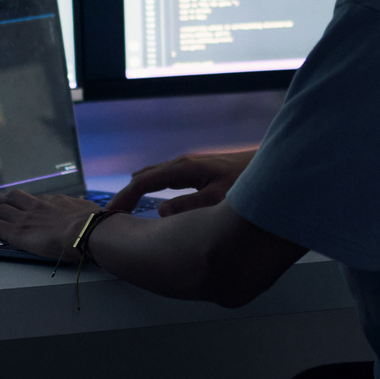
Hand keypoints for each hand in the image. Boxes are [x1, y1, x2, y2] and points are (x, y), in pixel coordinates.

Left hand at [0, 189, 103, 260]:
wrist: (86, 231)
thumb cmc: (93, 224)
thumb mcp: (90, 210)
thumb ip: (82, 207)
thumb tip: (83, 203)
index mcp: (55, 201)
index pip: (35, 199)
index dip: (24, 203)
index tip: (20, 206)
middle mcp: (37, 206)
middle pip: (12, 198)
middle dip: (0, 201)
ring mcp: (25, 219)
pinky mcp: (16, 232)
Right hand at [106, 147, 257, 215]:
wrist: (269, 167)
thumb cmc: (246, 184)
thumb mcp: (217, 200)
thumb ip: (189, 207)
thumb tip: (160, 213)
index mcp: (184, 169)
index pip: (144, 182)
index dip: (125, 197)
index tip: (109, 214)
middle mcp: (183, 164)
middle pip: (146, 177)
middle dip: (127, 194)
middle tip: (111, 214)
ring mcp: (190, 165)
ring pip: (155, 176)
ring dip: (138, 189)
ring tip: (123, 206)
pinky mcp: (198, 170)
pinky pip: (165, 178)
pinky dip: (151, 186)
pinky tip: (150, 194)